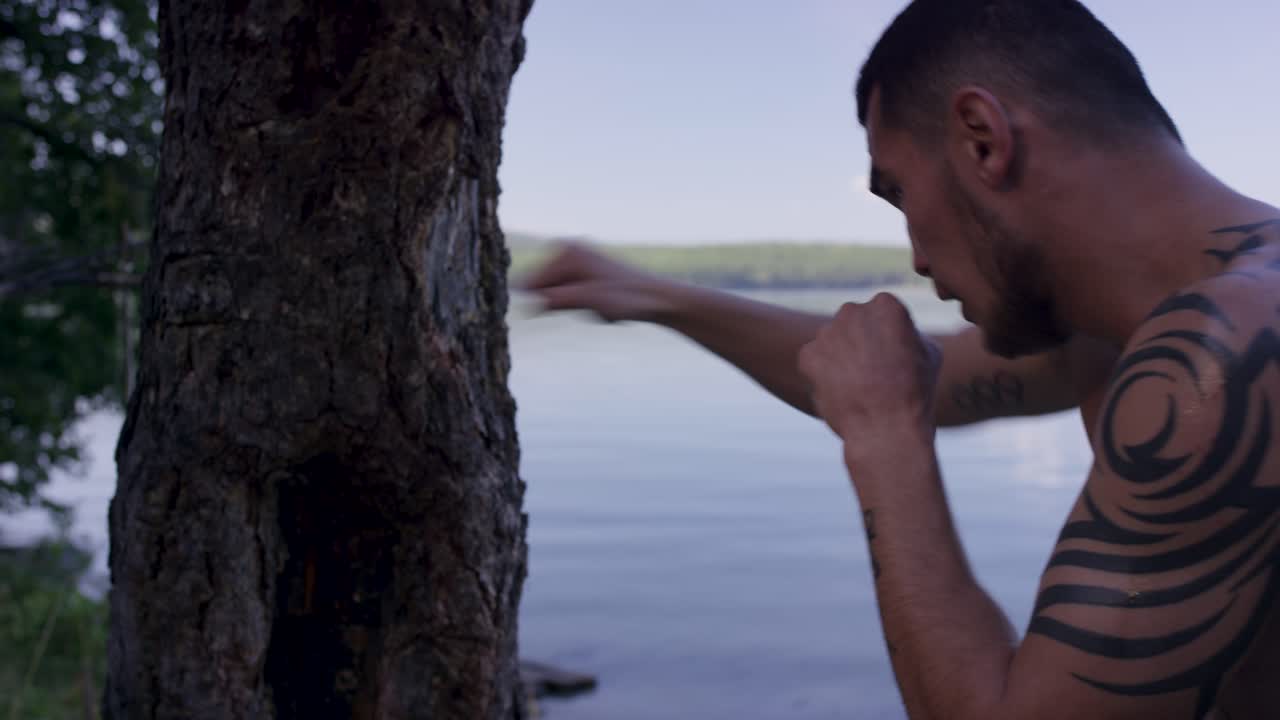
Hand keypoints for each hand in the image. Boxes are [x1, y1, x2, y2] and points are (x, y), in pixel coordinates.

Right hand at [518, 242, 670, 322]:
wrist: (657, 299)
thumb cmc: (626, 299)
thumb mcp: (588, 301)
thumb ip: (557, 298)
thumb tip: (524, 299)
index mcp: (567, 250)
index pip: (533, 283)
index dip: (548, 304)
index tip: (577, 306)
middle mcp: (569, 247)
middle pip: (543, 288)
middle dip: (563, 303)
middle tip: (593, 305)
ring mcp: (577, 258)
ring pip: (556, 294)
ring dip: (574, 306)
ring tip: (599, 305)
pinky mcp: (584, 270)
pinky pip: (568, 294)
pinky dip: (581, 304)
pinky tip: (603, 303)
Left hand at [796, 293, 941, 449]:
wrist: (886, 429)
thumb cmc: (915, 393)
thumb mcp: (929, 354)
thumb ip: (909, 333)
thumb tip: (898, 331)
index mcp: (886, 305)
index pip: (883, 314)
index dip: (890, 339)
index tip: (895, 359)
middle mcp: (853, 311)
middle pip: (855, 325)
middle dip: (861, 344)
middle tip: (874, 374)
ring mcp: (827, 332)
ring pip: (834, 342)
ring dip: (842, 358)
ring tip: (860, 387)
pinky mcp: (808, 355)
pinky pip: (815, 360)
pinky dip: (824, 375)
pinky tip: (842, 392)